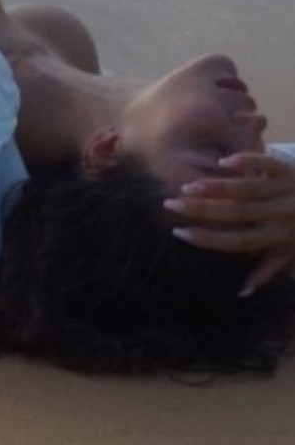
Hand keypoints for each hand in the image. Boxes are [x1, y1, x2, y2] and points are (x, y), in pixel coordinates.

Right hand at [165, 152, 294, 294]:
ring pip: (245, 189)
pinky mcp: (289, 170)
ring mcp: (285, 190)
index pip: (237, 241)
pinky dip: (247, 160)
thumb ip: (268, 269)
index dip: (208, 239)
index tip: (179, 233)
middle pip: (235, 213)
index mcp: (279, 238)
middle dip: (200, 210)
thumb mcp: (294, 254)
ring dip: (214, 187)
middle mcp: (280, 215)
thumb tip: (241, 292)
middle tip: (171, 204)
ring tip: (187, 186)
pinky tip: (223, 161)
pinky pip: (267, 163)